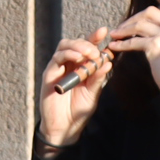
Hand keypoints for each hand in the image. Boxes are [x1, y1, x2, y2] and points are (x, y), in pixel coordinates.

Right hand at [37, 29, 113, 149]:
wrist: (65, 127)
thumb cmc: (79, 110)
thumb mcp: (93, 93)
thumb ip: (99, 77)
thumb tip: (109, 61)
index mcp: (81, 67)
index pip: (87, 47)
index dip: (95, 38)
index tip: (104, 32)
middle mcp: (69, 64)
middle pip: (75, 43)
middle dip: (87, 42)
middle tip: (96, 51)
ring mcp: (58, 68)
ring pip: (64, 46)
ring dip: (78, 46)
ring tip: (88, 53)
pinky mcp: (49, 74)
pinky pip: (57, 59)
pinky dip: (67, 55)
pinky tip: (78, 59)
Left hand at [102, 1, 159, 91]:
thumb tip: (150, 36)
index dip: (144, 17)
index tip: (134, 24)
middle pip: (150, 13)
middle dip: (133, 19)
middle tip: (121, 28)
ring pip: (139, 25)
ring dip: (124, 30)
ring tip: (114, 35)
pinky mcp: (156, 46)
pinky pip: (134, 41)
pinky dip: (122, 44)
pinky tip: (115, 47)